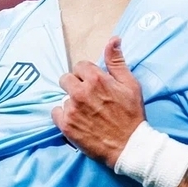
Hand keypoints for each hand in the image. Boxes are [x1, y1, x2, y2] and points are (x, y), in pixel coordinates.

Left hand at [51, 37, 144, 167]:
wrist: (129, 146)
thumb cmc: (132, 115)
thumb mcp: (130, 85)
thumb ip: (117, 62)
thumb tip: (113, 40)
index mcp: (96, 79)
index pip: (80, 66)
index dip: (87, 75)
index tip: (94, 85)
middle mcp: (81, 92)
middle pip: (66, 79)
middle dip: (75, 85)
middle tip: (88, 98)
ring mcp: (72, 109)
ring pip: (63, 97)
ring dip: (72, 102)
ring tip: (86, 113)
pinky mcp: (66, 125)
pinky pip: (55, 112)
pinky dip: (64, 116)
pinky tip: (77, 121)